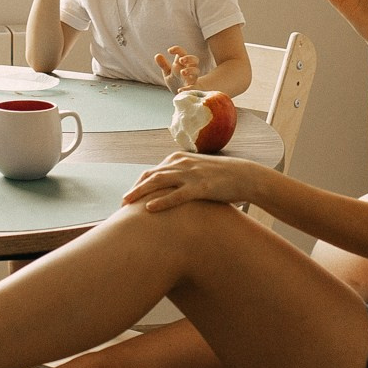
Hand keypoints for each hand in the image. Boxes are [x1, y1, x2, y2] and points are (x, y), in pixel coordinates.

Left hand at [123, 152, 262, 212]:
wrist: (245, 175)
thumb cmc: (221, 177)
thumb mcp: (198, 171)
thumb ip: (182, 176)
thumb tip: (170, 190)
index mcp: (179, 159)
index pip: (152, 172)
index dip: (139, 184)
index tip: (130, 197)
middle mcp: (182, 164)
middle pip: (151, 176)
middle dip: (135, 189)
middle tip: (122, 202)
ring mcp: (191, 174)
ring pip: (159, 182)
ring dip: (140, 193)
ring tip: (127, 204)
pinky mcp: (201, 187)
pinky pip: (177, 195)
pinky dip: (162, 201)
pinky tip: (150, 209)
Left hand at [155, 46, 202, 90]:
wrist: (181, 95)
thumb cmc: (175, 81)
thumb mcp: (168, 73)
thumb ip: (163, 65)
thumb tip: (157, 55)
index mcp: (182, 64)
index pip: (182, 53)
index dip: (177, 49)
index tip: (169, 51)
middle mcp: (189, 69)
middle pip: (194, 59)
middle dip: (189, 58)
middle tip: (181, 60)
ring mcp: (192, 78)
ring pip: (196, 71)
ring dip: (190, 70)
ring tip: (182, 72)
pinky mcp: (193, 88)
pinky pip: (193, 87)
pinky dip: (188, 88)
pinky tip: (180, 90)